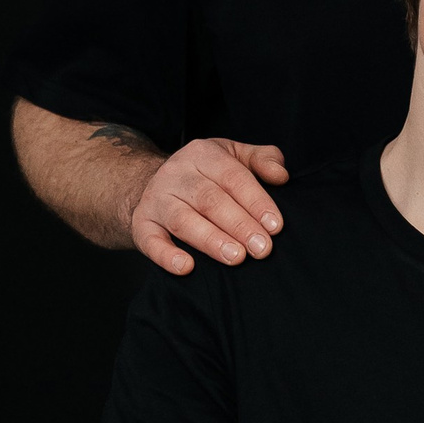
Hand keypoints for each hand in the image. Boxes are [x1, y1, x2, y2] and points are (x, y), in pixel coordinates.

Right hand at [131, 138, 289, 275]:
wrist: (150, 183)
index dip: (256, 201)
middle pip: (210, 200)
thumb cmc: (204, 175)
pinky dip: (166, 255)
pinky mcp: (141, 224)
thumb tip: (281, 175)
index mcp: (203, 154)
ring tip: (236, 258)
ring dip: (211, 240)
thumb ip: (261, 160)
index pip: (233, 177)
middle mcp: (176, 174)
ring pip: (183, 220)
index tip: (275, 226)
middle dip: (239, 225)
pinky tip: (186, 267)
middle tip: (262, 248)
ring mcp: (156, 199)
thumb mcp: (232, 156)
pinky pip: (150, 240)